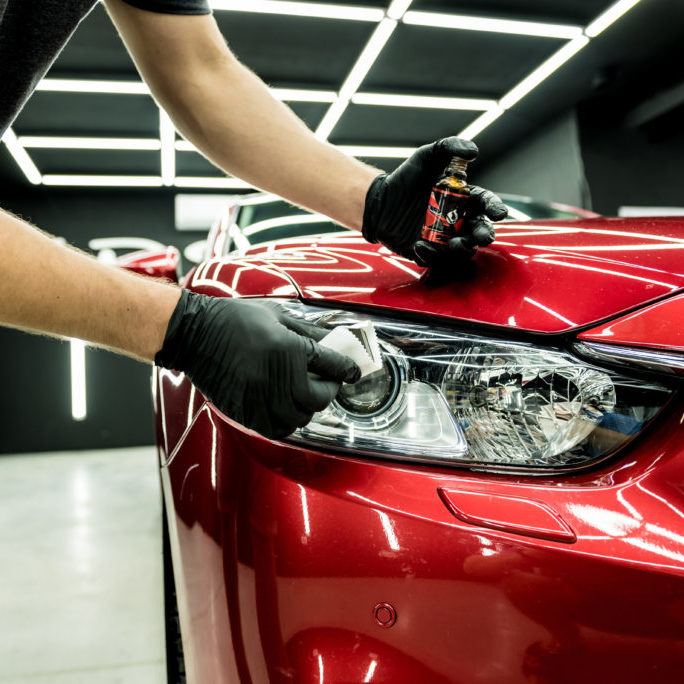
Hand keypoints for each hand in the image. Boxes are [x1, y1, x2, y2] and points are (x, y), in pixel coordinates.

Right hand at [155, 291, 359, 438]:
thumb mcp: (278, 316)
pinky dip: (287, 422)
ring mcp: (259, 397)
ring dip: (307, 408)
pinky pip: (276, 429)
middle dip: (327, 390)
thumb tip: (335, 341)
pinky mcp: (244, 411)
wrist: (195, 333)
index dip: (347, 369)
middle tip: (326, 382)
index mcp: (289, 349)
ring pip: (299, 418)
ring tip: (304, 395)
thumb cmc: (235, 319)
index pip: (332, 366)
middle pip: (318, 399)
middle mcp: (277, 377)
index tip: (353, 372)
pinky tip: (285, 408)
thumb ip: (310, 332)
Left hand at [362, 137, 507, 265]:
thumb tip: (474, 150)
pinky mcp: (427, 252)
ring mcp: (443, 238)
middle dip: (483, 234)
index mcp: (463, 199)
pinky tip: (419, 244)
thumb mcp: (426, 157)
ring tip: (454, 244)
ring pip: (461, 250)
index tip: (498, 213)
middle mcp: (458, 221)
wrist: (379, 200)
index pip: (485, 204)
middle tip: (482, 237)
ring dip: (461, 249)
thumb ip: (449, 147)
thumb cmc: (406, 179)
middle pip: (478, 231)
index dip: (494, 208)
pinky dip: (430, 254)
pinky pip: (434, 259)